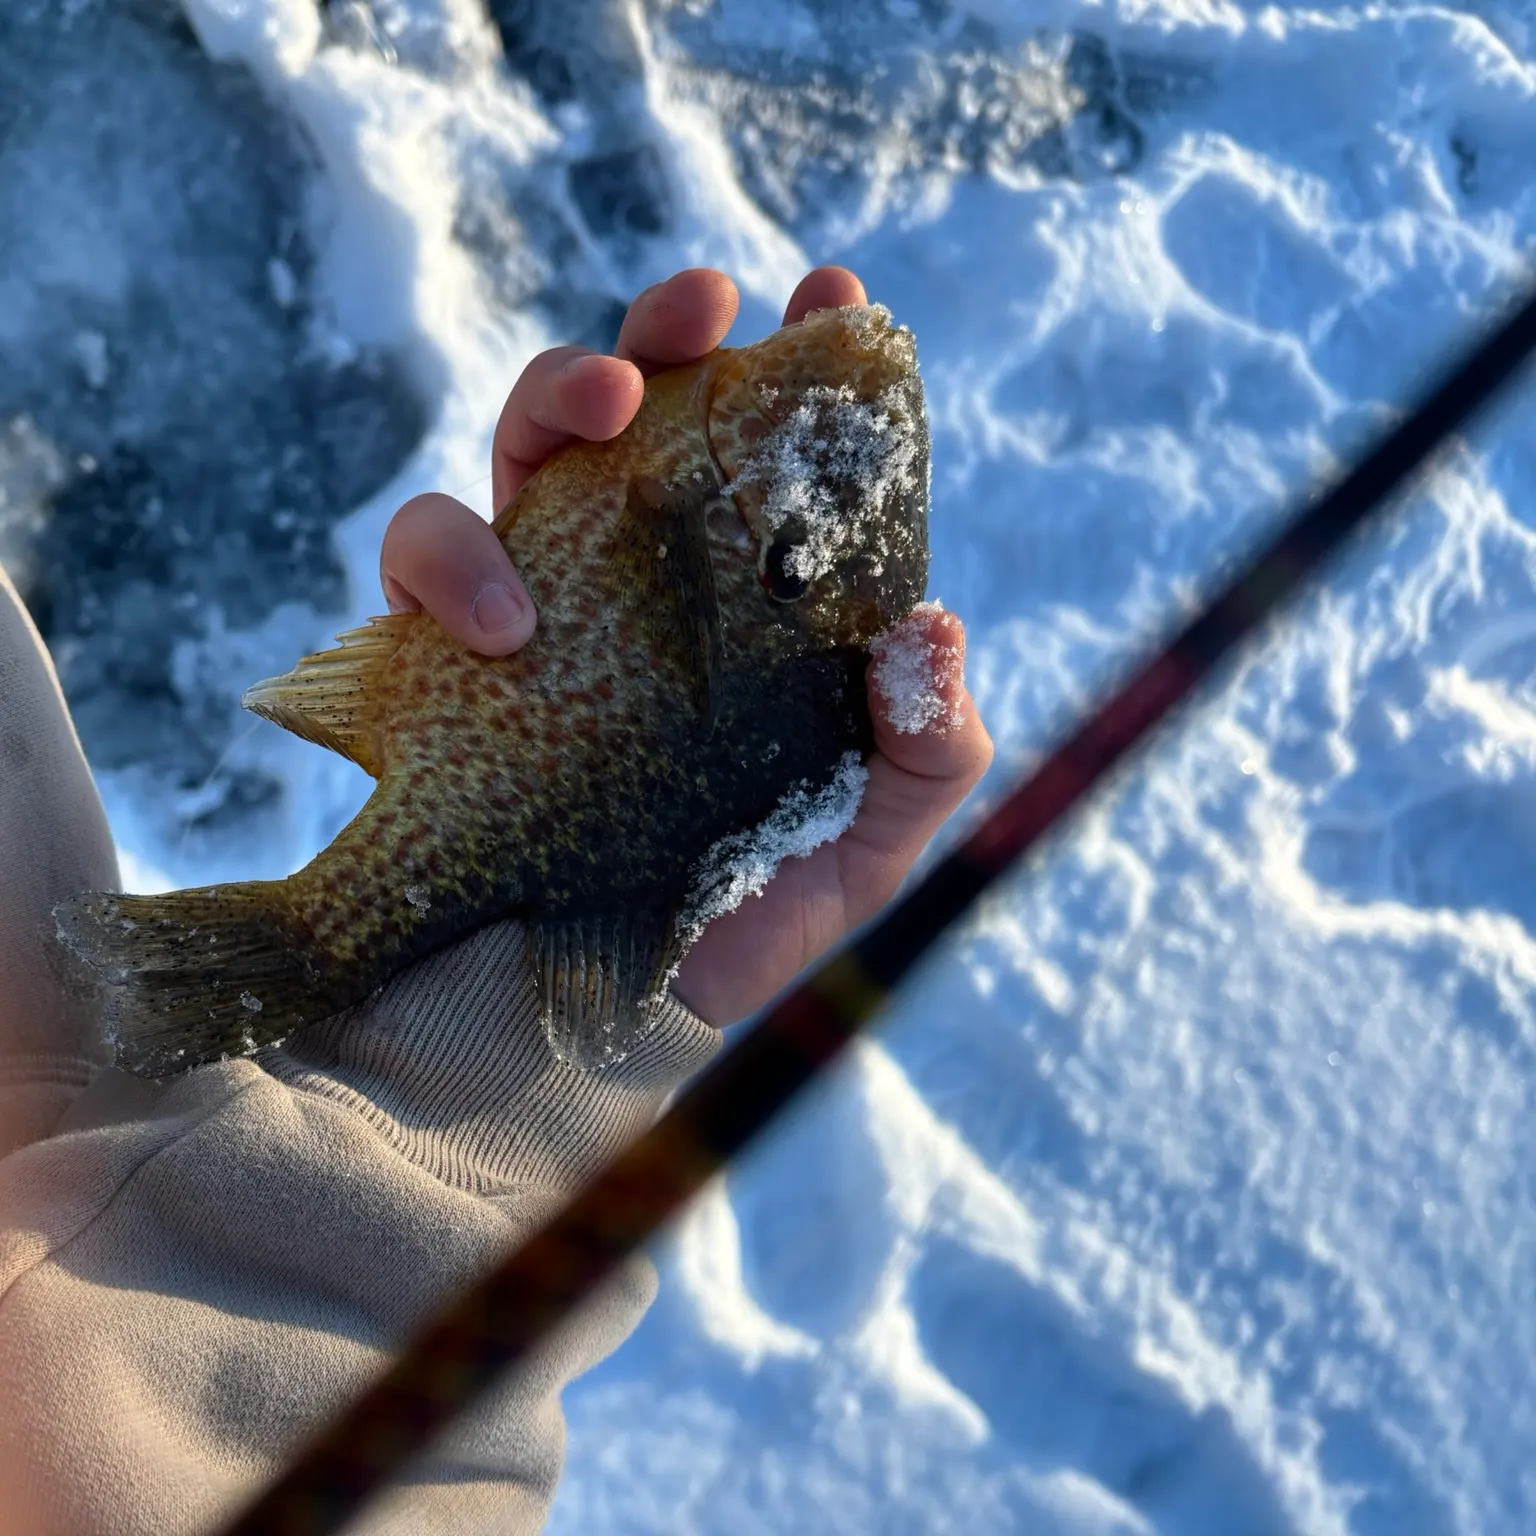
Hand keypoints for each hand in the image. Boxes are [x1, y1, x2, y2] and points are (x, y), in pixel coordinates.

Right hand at [378, 267, 993, 1025]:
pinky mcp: (449, 665)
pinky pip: (420, 569)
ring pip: (523, 453)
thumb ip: (929, 748)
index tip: (834, 295)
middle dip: (663, 337)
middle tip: (699, 314)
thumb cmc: (759, 916)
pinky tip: (506, 620)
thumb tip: (930, 626)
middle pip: (643, 413)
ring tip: (599, 419)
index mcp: (749, 600)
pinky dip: (450, 563)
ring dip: (549, 398)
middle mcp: (647, 582)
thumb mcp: (875, 839)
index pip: (775, 454)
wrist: (627, 1019)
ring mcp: (546, 610)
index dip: (803, 361)